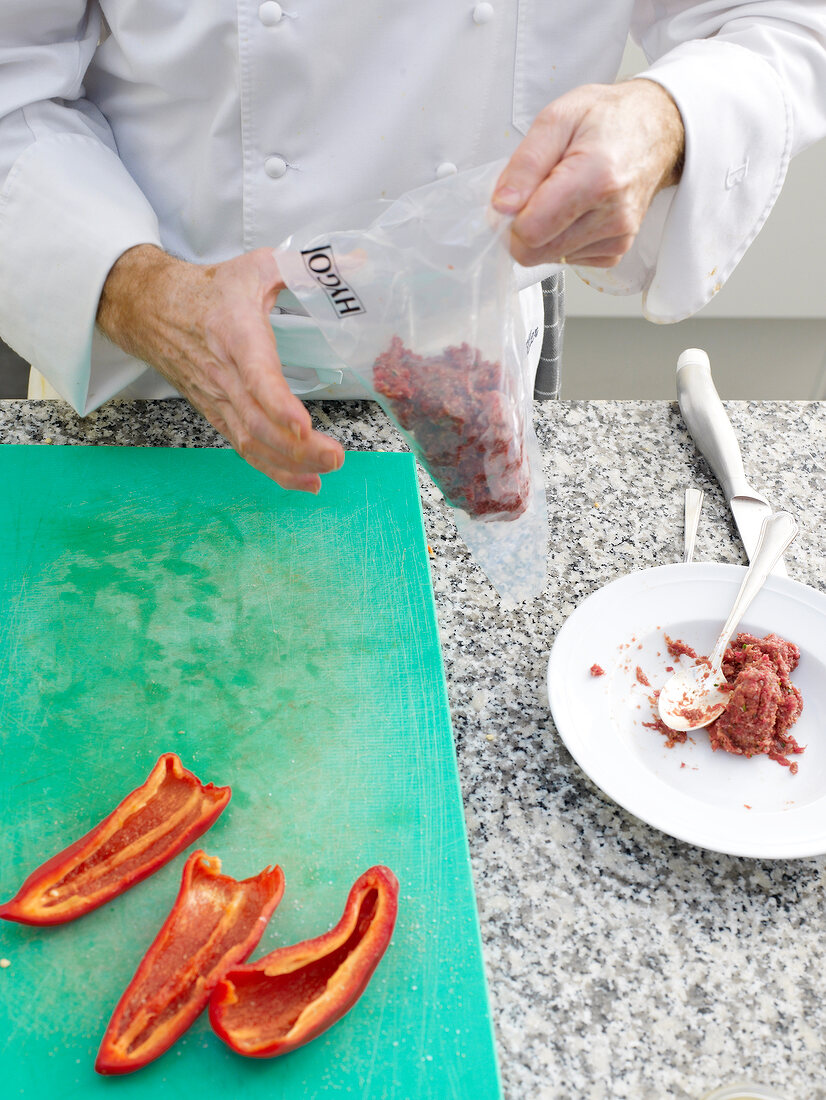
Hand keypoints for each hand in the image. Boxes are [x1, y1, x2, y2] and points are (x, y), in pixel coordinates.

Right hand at [96, 245, 343, 492]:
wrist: (152, 310)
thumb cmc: (212, 290)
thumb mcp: (259, 265)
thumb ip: (308, 266)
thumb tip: (358, 263)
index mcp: (235, 332)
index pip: (255, 374)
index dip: (276, 402)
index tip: (302, 424)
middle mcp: (223, 373)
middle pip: (257, 421)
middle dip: (297, 446)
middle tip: (335, 456)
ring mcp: (218, 399)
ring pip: (250, 441)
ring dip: (289, 464)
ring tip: (326, 471)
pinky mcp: (217, 414)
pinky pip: (244, 448)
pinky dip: (274, 470)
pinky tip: (305, 480)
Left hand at [492, 79, 684, 268]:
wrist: (653, 131)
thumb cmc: (608, 120)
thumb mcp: (557, 119)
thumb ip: (525, 165)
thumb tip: (502, 207)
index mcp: (596, 179)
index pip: (530, 232)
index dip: (509, 217)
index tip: (515, 195)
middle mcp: (612, 216)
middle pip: (534, 252)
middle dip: (522, 226)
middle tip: (535, 193)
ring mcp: (617, 238)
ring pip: (548, 258)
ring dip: (544, 230)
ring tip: (562, 194)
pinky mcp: (615, 252)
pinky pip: (567, 259)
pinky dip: (562, 237)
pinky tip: (576, 209)